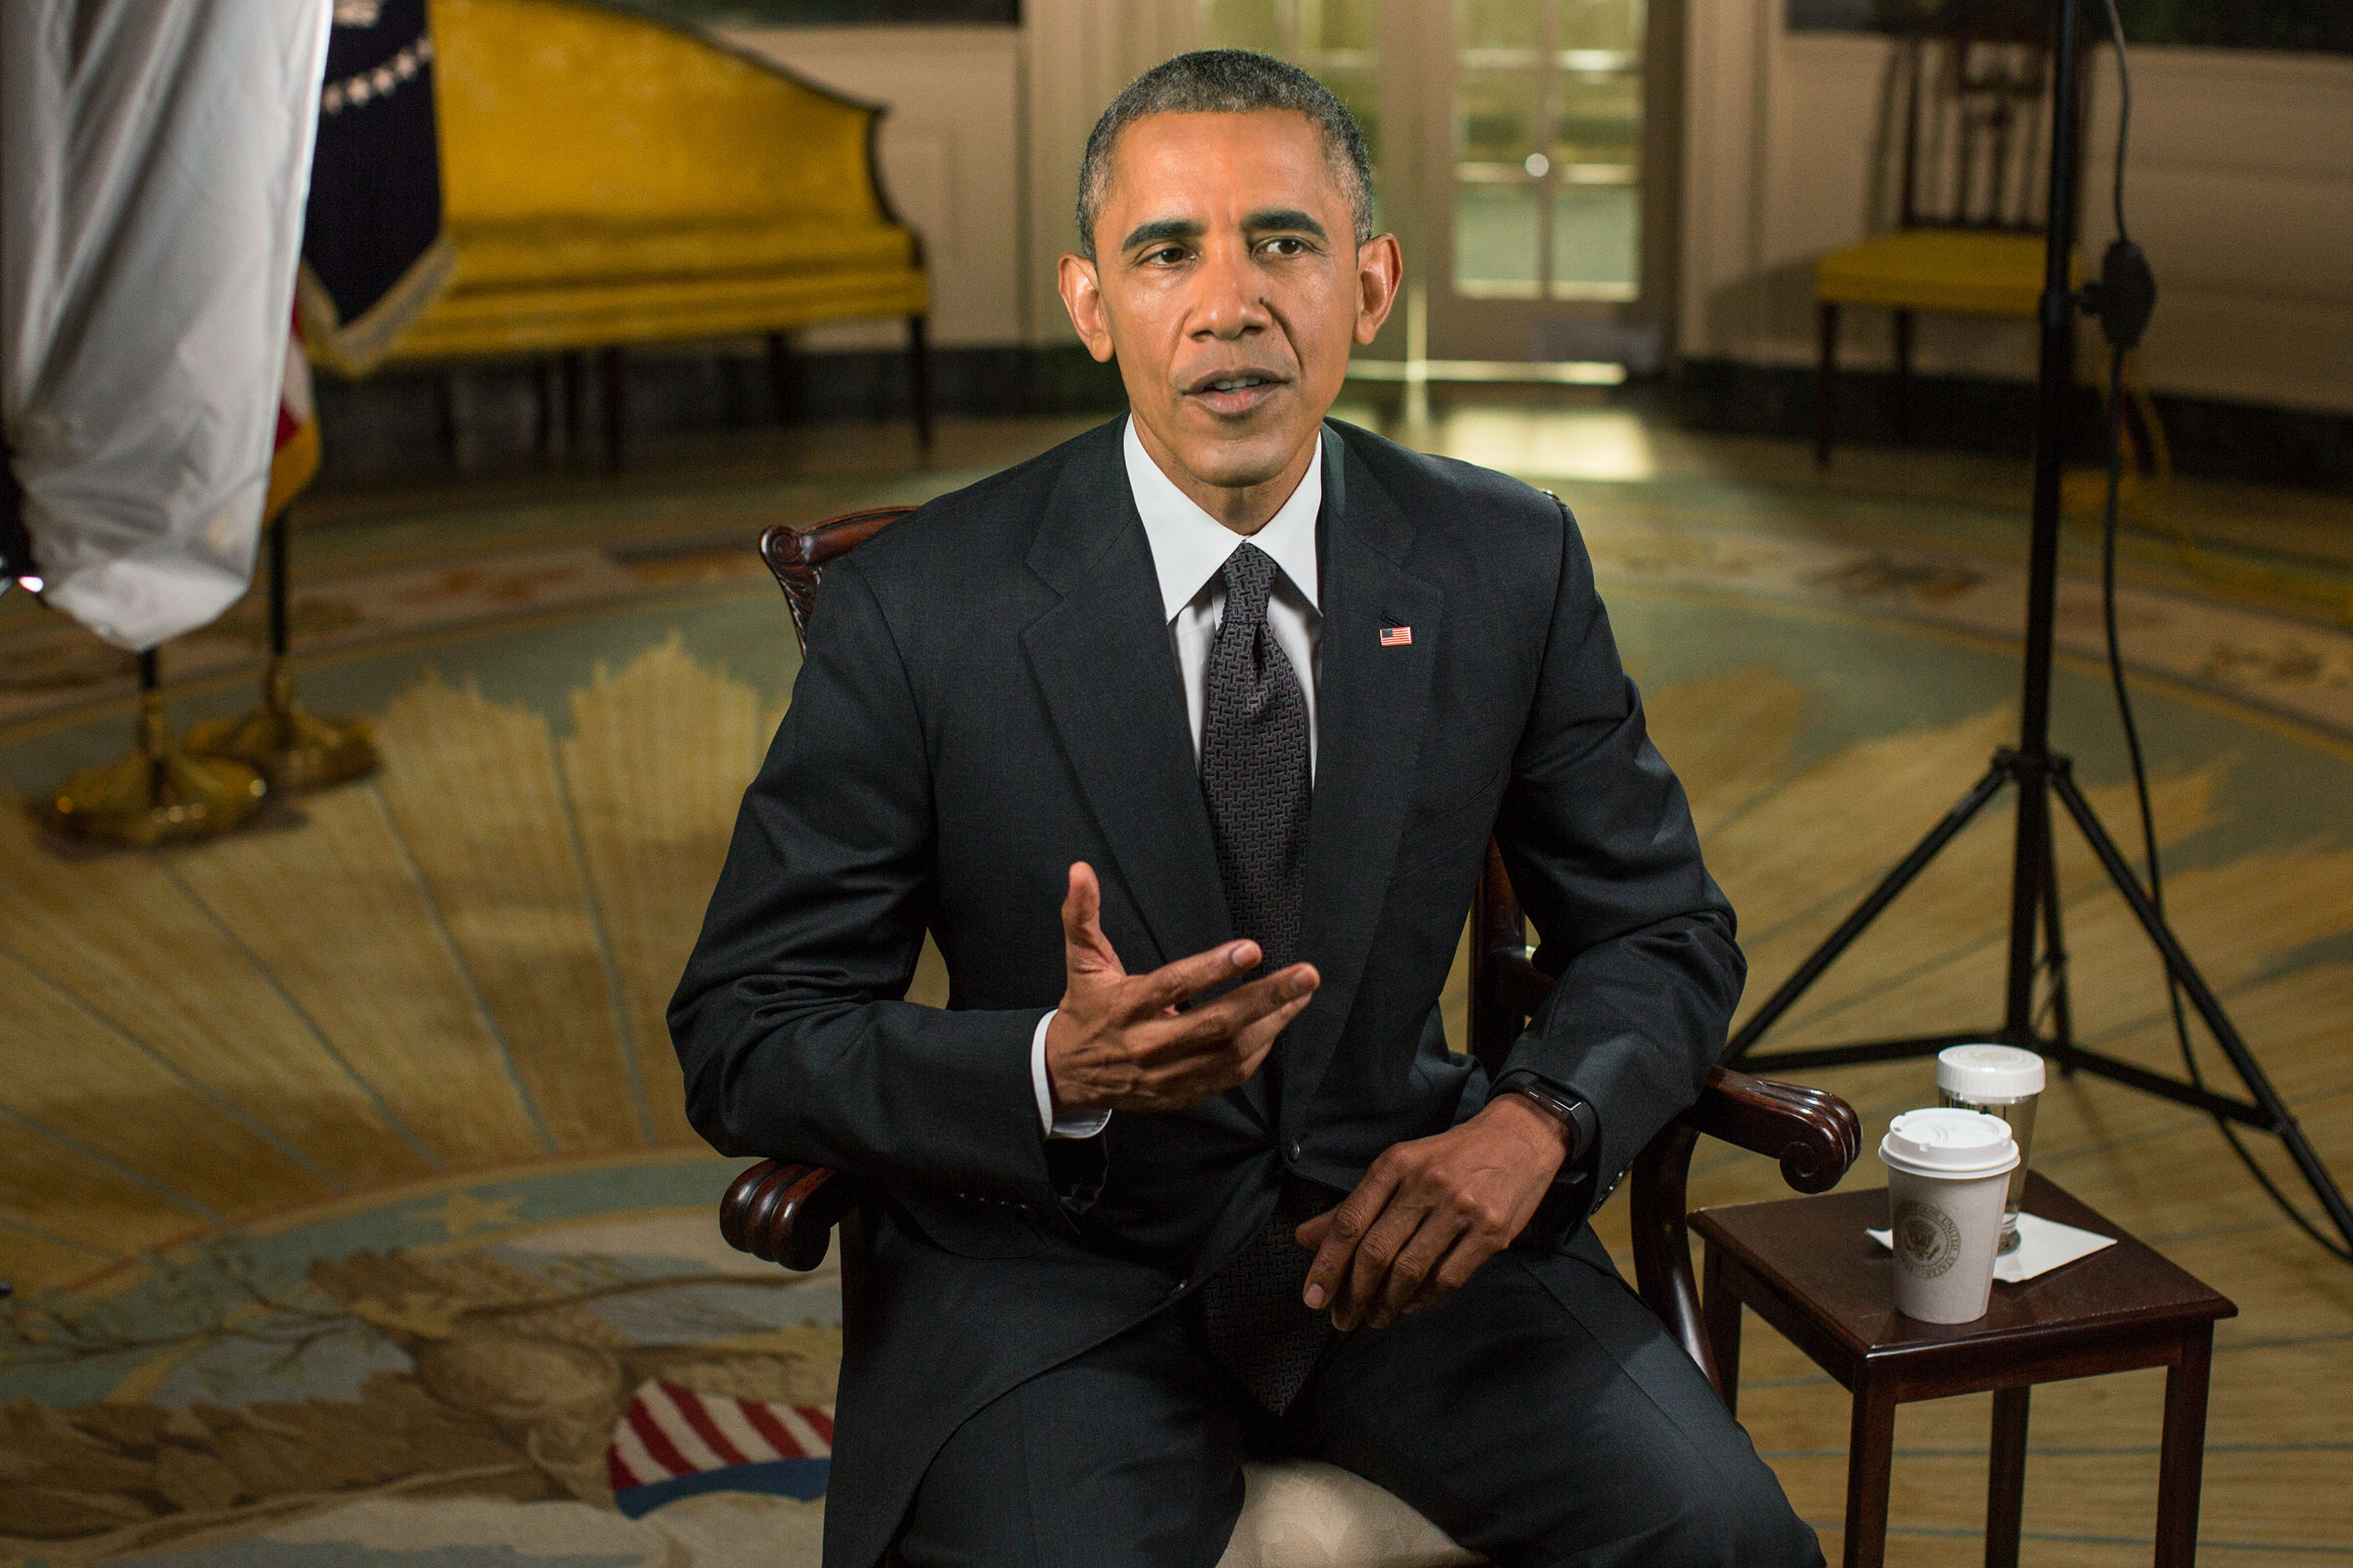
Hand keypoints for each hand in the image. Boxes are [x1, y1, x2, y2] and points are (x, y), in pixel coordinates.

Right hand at [1044, 862, 1318, 1115]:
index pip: (1173, 985)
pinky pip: (1226, 1076)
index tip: (1252, 949)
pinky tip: (1276, 1025)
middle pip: (1215, 1024)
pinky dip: (1257, 1052)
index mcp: (1126, 1007)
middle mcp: (1147, 1044)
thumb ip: (1081, 915)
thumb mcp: (1081, 960)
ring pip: (1228, 1053)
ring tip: (1301, 995)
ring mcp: (1166, 1074)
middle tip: (1306, 975)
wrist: (1067, 1075)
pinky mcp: (1178, 1094)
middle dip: (1265, 998)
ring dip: (1271, 1024)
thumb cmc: (1085, 1009)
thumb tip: (1080, 871)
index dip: (1213, 968)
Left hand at [1295, 1096, 1569, 1329]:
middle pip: (1376, 1250)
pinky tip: (1411, 1305)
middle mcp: (1424, 1184)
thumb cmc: (1450, 1156)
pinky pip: (1448, 1278)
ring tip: (1375, 1317)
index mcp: (1395, 1164)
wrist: (1519, 1137)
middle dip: (1353, 1294)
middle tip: (1343, 1320)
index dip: (1326, 1265)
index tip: (1313, 1298)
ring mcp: (1460, 1208)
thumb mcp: (1399, 1168)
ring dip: (1386, 1303)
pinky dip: (1423, 1299)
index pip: (1349, 1221)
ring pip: (1410, 1270)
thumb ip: (1354, 1205)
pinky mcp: (1490, 1231)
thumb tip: (1305, 1238)